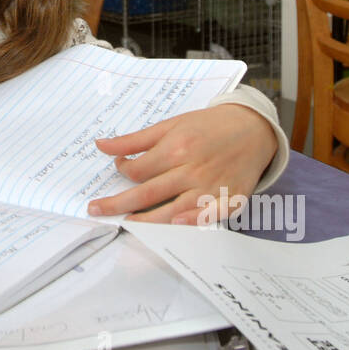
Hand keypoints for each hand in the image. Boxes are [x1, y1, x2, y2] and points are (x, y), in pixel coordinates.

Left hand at [88, 104, 277, 224]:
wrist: (253, 128)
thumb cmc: (209, 126)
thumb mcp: (171, 124)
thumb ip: (136, 140)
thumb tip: (102, 146)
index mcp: (176, 148)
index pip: (138, 170)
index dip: (122, 171)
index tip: (120, 169)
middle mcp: (191, 170)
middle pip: (147, 193)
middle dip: (117, 203)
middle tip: (95, 209)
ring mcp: (210, 187)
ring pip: (172, 210)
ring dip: (147, 220)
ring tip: (126, 224)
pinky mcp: (229, 199)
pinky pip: (209, 216)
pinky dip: (193, 221)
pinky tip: (175, 223)